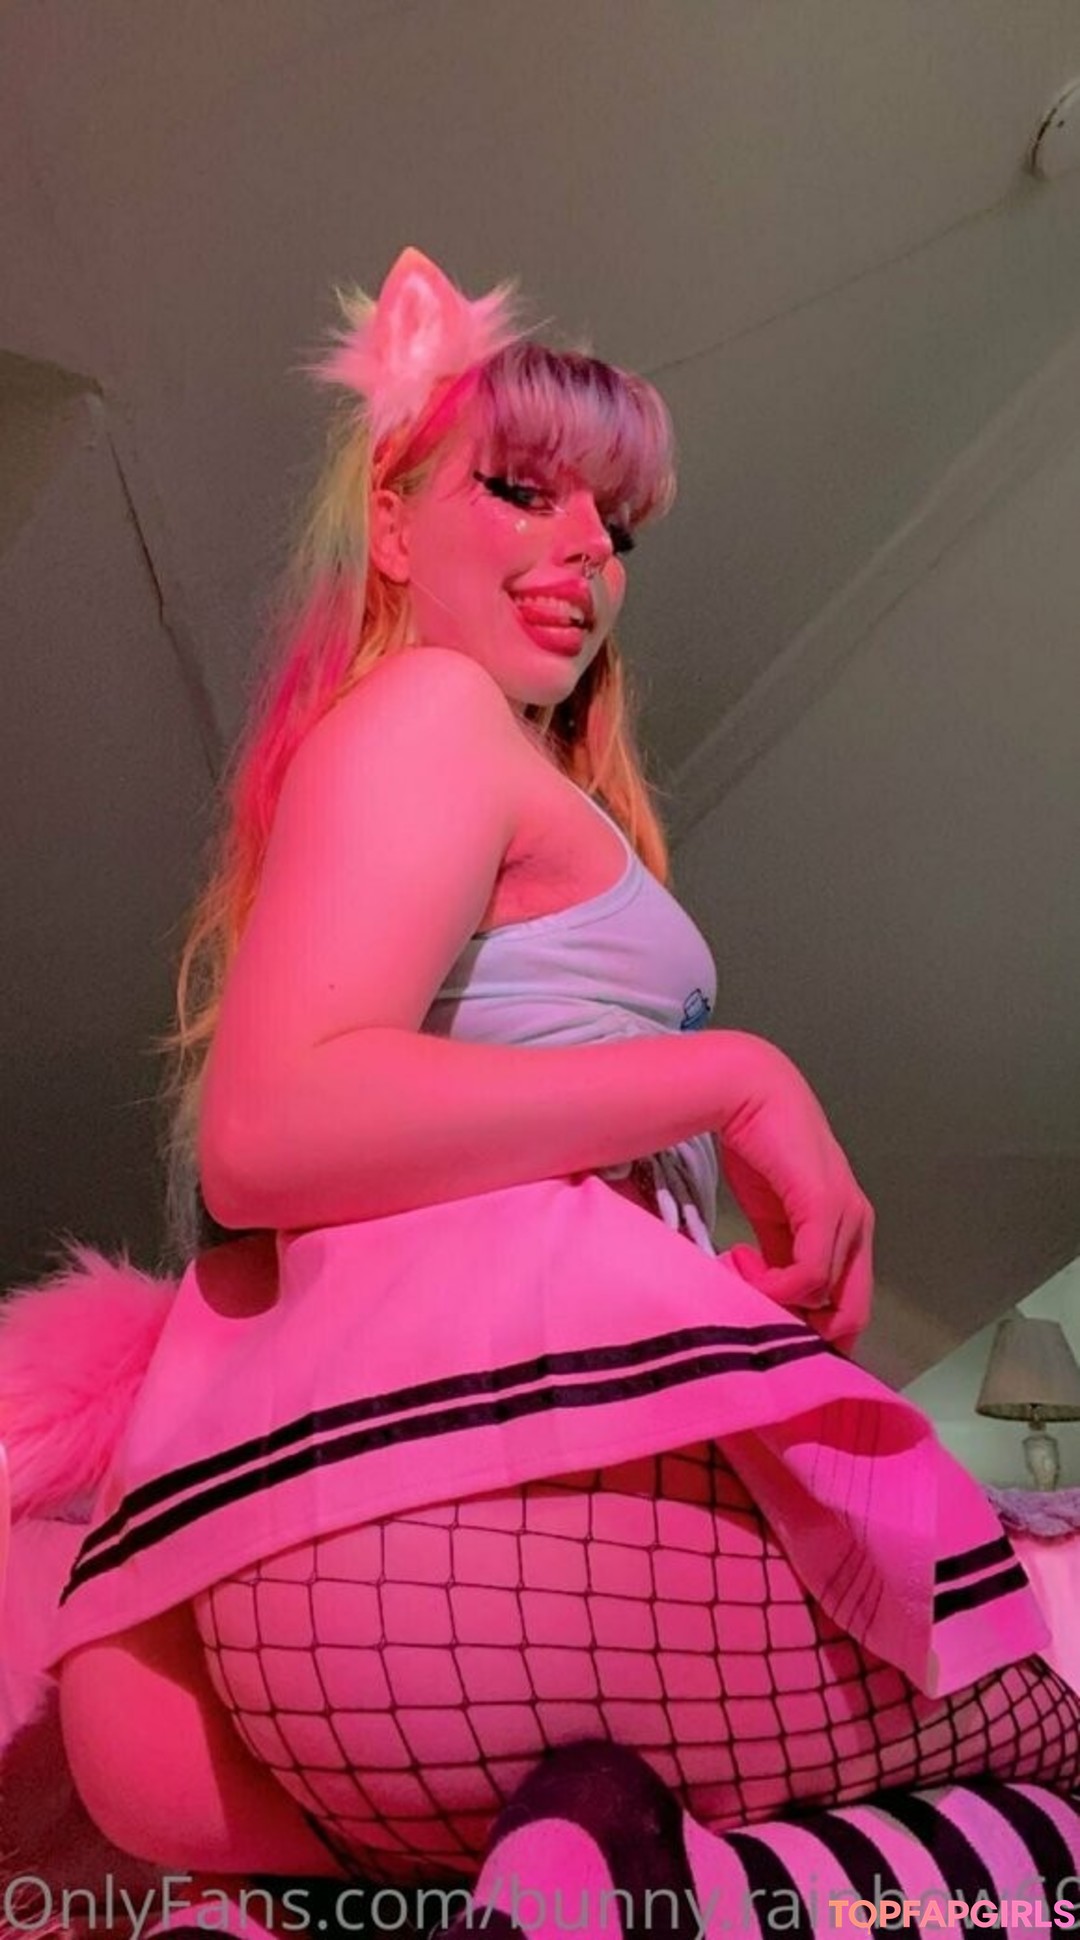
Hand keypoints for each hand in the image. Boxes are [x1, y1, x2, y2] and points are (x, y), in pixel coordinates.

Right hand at [716, 1042, 873, 1351]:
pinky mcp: (825, 1206)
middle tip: (760, 1325)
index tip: (773, 1331)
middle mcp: (858, 1224)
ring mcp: (847, 1216)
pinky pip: (811, 1273)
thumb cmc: (761, 1147)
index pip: (851, 1302)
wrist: (749, 1092)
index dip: (817, 1328)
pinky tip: (741, 1266)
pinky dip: (777, 1287)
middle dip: (807, 1331)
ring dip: (781, 1304)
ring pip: (829, 1297)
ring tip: (738, 1276)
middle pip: (852, 1311)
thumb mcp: (772, 1216)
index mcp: (851, 1227)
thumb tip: (773, 1299)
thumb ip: (779, 1256)